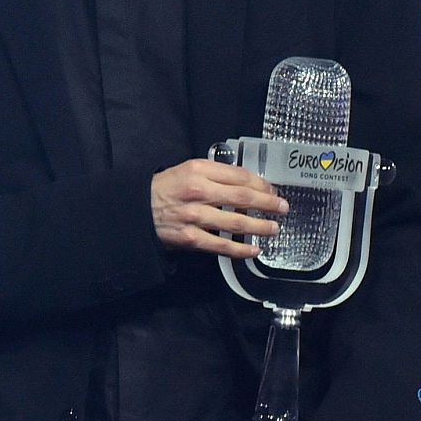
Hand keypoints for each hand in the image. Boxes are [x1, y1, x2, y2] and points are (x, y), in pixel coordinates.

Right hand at [150, 158, 286, 257]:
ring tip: (273, 229)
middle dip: (268, 203)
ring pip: (236, 221)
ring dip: (260, 226)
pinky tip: (253, 250)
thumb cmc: (165, 188)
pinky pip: (221, 245)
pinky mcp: (191, 237)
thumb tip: (247, 183)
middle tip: (283, 208)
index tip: (272, 190)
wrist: (137, 208)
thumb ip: (215, 174)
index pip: (239, 175)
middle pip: (243, 197)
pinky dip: (240, 249)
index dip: (261, 183)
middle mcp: (199, 191)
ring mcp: (195, 216)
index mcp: (199, 170)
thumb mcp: (188, 170)